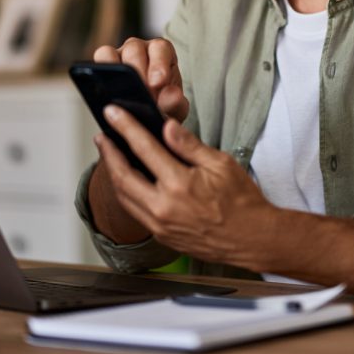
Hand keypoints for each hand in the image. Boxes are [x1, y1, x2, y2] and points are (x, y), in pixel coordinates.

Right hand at [94, 37, 188, 122]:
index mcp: (162, 51)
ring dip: (116, 72)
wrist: (150, 114)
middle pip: (134, 49)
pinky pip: (99, 60)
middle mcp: (140, 48)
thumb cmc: (165, 105)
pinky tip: (107, 93)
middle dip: (137, 72)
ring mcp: (120, 53)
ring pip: (111, 52)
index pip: (160, 48)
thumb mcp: (175, 108)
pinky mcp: (104, 63)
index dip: (158, 64)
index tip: (158, 83)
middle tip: (141, 95)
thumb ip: (175, 103)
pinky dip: (100, 73)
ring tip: (123, 96)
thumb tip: (171, 96)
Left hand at [95, 105, 276, 266]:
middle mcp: (164, 208)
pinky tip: (127, 180)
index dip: (125, 127)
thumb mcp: (221, 163)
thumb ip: (189, 145)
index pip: (144, 148)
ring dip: (113, 173)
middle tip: (101, 135)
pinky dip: (126, 192)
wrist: (252, 239)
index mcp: (180, 185)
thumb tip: (167, 126)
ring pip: (124, 197)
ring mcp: (160, 225)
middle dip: (108, 153)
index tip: (113, 113)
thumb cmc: (242, 201)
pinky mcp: (162, 236)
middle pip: (123, 176)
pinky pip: (135, 211)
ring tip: (109, 155)